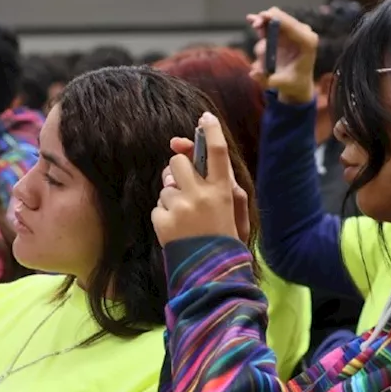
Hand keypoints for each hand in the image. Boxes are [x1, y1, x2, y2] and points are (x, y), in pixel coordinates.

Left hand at [152, 113, 239, 246]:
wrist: (211, 272)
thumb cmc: (223, 236)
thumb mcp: (232, 208)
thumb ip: (218, 179)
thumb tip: (185, 151)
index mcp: (223, 191)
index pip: (218, 152)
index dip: (211, 131)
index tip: (205, 118)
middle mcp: (201, 196)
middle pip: (178, 162)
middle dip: (177, 170)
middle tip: (186, 187)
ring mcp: (180, 209)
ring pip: (165, 184)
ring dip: (172, 196)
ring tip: (186, 217)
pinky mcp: (163, 221)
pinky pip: (158, 205)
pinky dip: (165, 215)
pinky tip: (177, 230)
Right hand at [248, 8, 318, 104]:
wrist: (298, 83)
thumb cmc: (293, 84)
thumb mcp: (282, 84)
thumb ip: (267, 79)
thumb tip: (253, 73)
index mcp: (307, 43)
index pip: (292, 25)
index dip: (276, 19)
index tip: (262, 17)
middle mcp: (302, 33)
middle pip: (281, 17)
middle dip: (265, 20)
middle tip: (255, 25)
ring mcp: (293, 32)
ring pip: (273, 21)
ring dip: (261, 30)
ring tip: (259, 52)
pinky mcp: (284, 33)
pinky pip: (270, 24)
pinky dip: (261, 23)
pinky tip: (251, 19)